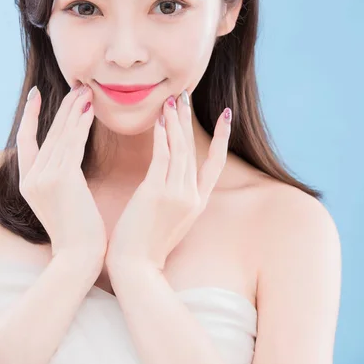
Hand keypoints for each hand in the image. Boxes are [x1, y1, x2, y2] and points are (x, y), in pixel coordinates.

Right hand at [16, 82, 107, 260]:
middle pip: (47, 132)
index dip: (32, 115)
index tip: (38, 94)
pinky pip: (73, 144)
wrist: (80, 257)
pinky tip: (90, 111)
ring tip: (88, 92)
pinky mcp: (60, 178)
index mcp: (28, 182)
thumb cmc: (79, 231)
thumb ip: (61, 177)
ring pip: (61, 135)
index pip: (26, 140)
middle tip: (79, 87)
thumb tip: (71, 159)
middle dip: (64, 108)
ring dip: (75, 111)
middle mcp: (31, 177)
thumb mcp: (63, 200)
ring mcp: (43, 177)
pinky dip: (82, 125)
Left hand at [105, 90, 231, 272]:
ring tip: (171, 100)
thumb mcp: (168, 220)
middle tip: (184, 95)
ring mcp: (177, 195)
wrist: (136, 269)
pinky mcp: (158, 194)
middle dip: (189, 120)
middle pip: (194, 149)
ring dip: (175, 122)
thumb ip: (172, 196)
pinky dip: (162, 137)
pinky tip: (160, 121)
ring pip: (179, 150)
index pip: (215, 164)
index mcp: (197, 202)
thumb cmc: (145, 245)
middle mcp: (192, 196)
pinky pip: (162, 158)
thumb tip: (165, 177)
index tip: (226, 115)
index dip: (222, 138)